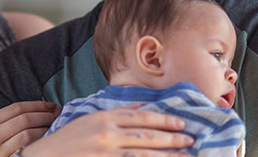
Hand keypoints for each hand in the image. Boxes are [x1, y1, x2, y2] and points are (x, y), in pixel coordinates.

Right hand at [0, 101, 59, 156]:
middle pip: (24, 118)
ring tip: (55, 126)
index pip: (15, 108)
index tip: (50, 105)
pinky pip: (25, 149)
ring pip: (27, 133)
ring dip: (45, 128)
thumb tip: (28, 114)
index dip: (36, 104)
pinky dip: (37, 143)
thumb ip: (0, 123)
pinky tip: (45, 141)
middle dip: (44, 114)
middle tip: (58, 114)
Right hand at [19, 104, 193, 156]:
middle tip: (190, 139)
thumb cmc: (67, 141)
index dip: (164, 119)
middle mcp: (106, 134)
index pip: (141, 117)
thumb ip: (116, 112)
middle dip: (171, 138)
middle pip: (146, 135)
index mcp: (103, 118)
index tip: (181, 123)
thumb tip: (140, 106)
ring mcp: (105, 153)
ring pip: (143, 154)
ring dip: (167, 155)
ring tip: (186, 156)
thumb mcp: (89, 119)